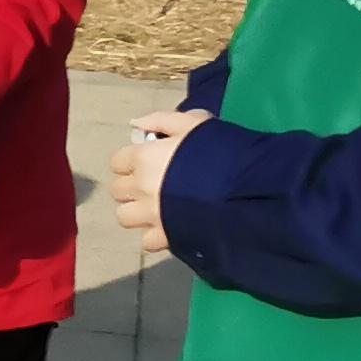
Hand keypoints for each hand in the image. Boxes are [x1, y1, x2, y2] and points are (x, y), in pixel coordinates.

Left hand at [110, 111, 204, 251]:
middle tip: (153, 184)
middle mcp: (140, 187)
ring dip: (137, 212)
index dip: (131, 160)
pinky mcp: (165, 237)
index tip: (148, 161)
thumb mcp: (192, 122)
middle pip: (118, 190)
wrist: (242, 187)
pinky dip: (155, 235)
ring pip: (125, 216)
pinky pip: (147, 241)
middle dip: (132, 186)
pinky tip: (169, 226)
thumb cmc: (218, 149)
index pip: (118, 161)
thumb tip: (134, 125)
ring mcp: (150, 215)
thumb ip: (160, 120)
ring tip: (156, 207)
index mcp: (143, 158)